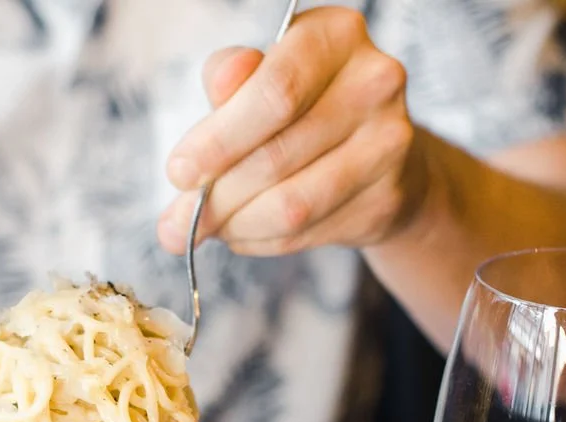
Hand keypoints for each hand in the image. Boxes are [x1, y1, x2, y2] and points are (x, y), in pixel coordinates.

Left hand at [157, 8, 428, 257]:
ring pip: (289, 206)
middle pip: (274, 157)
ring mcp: (388, 144)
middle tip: (177, 225)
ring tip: (212, 228)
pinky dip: (260, 241)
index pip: (273, 92)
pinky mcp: (386, 199)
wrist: (377, 157)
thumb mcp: (260, 85)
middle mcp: (374, 82)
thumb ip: (224, 100)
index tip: (178, 173)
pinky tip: (245, 232)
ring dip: (234, 227)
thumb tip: (188, 161)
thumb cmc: (304, 112)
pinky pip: (303, 234)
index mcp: (336, 36)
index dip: (218, 141)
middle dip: (215, 199)